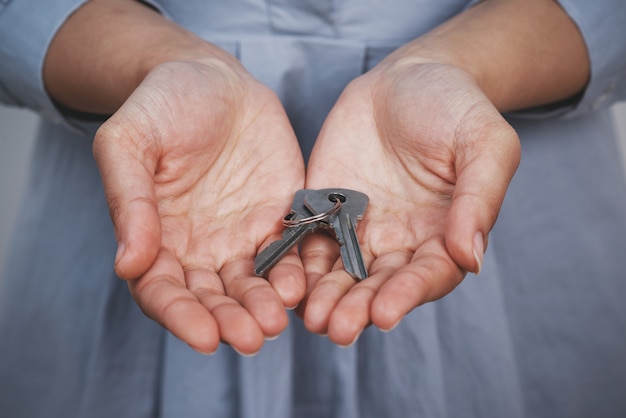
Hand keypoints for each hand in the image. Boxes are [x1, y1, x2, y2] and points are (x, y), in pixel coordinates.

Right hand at [93, 59, 304, 354]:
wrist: (212, 77)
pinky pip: (290, 252)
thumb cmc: (160, 105)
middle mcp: (200, 248)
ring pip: (253, 284)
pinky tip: (302, 284)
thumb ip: (127, 200)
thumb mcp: (129, 142)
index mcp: (157, 237)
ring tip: (277, 320)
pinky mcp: (280, 218)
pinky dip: (295, 272)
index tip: (204, 337)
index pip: (163, 291)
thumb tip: (128, 265)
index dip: (181, 316)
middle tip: (253, 337)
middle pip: (213, 299)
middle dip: (231, 321)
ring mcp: (242, 236)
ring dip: (264, 306)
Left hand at [300, 61, 519, 345]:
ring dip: (325, 296)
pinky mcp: (325, 209)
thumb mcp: (482, 142)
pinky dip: (297, 262)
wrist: (406, 77)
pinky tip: (282, 280)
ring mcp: (360, 227)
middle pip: (379, 284)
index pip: (427, 275)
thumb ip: (479, 197)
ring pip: (340, 272)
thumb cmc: (453, 106)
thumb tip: (471, 257)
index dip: (406, 295)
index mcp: (443, 234)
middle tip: (336, 328)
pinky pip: (309, 240)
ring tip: (308, 317)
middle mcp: (400, 241)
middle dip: (358, 307)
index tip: (384, 313)